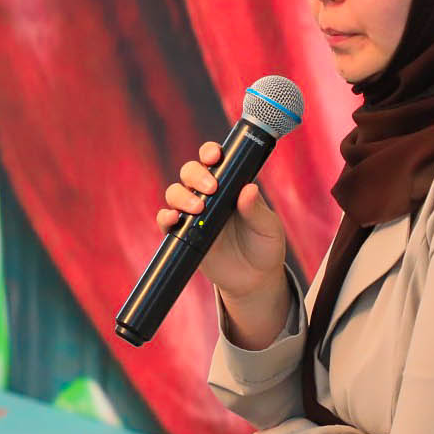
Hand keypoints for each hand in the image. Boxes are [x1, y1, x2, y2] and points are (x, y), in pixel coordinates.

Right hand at [157, 138, 289, 346]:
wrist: (254, 280)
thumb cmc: (264, 247)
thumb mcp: (268, 229)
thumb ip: (257, 210)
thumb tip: (249, 188)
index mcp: (230, 185)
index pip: (215, 160)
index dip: (210, 152)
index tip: (215, 156)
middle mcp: (209, 195)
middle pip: (190, 171)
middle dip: (196, 174)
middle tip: (211, 189)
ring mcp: (194, 214)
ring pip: (175, 192)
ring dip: (181, 195)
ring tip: (198, 209)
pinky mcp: (183, 235)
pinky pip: (166, 221)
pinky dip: (165, 217)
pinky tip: (174, 220)